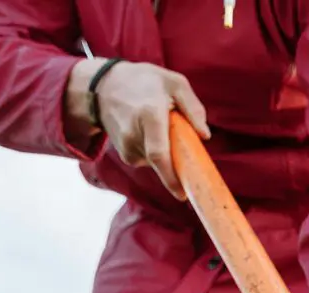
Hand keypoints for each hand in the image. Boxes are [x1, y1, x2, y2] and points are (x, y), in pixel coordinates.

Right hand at [66, 58, 210, 199]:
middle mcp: (134, 134)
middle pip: (160, 163)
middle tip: (187, 159)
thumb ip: (193, 107)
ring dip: (167, 152)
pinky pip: (148, 160)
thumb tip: (205, 136)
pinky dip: (156, 151)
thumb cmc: (145, 81)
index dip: (170, 178)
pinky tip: (149, 132)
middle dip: (177, 166)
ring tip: (160, 127)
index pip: (159, 155)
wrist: (103, 86)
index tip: (182, 194)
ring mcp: (126, 146)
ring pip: (157, 162)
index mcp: (149, 115)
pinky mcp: (123, 153)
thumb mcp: (174, 82)